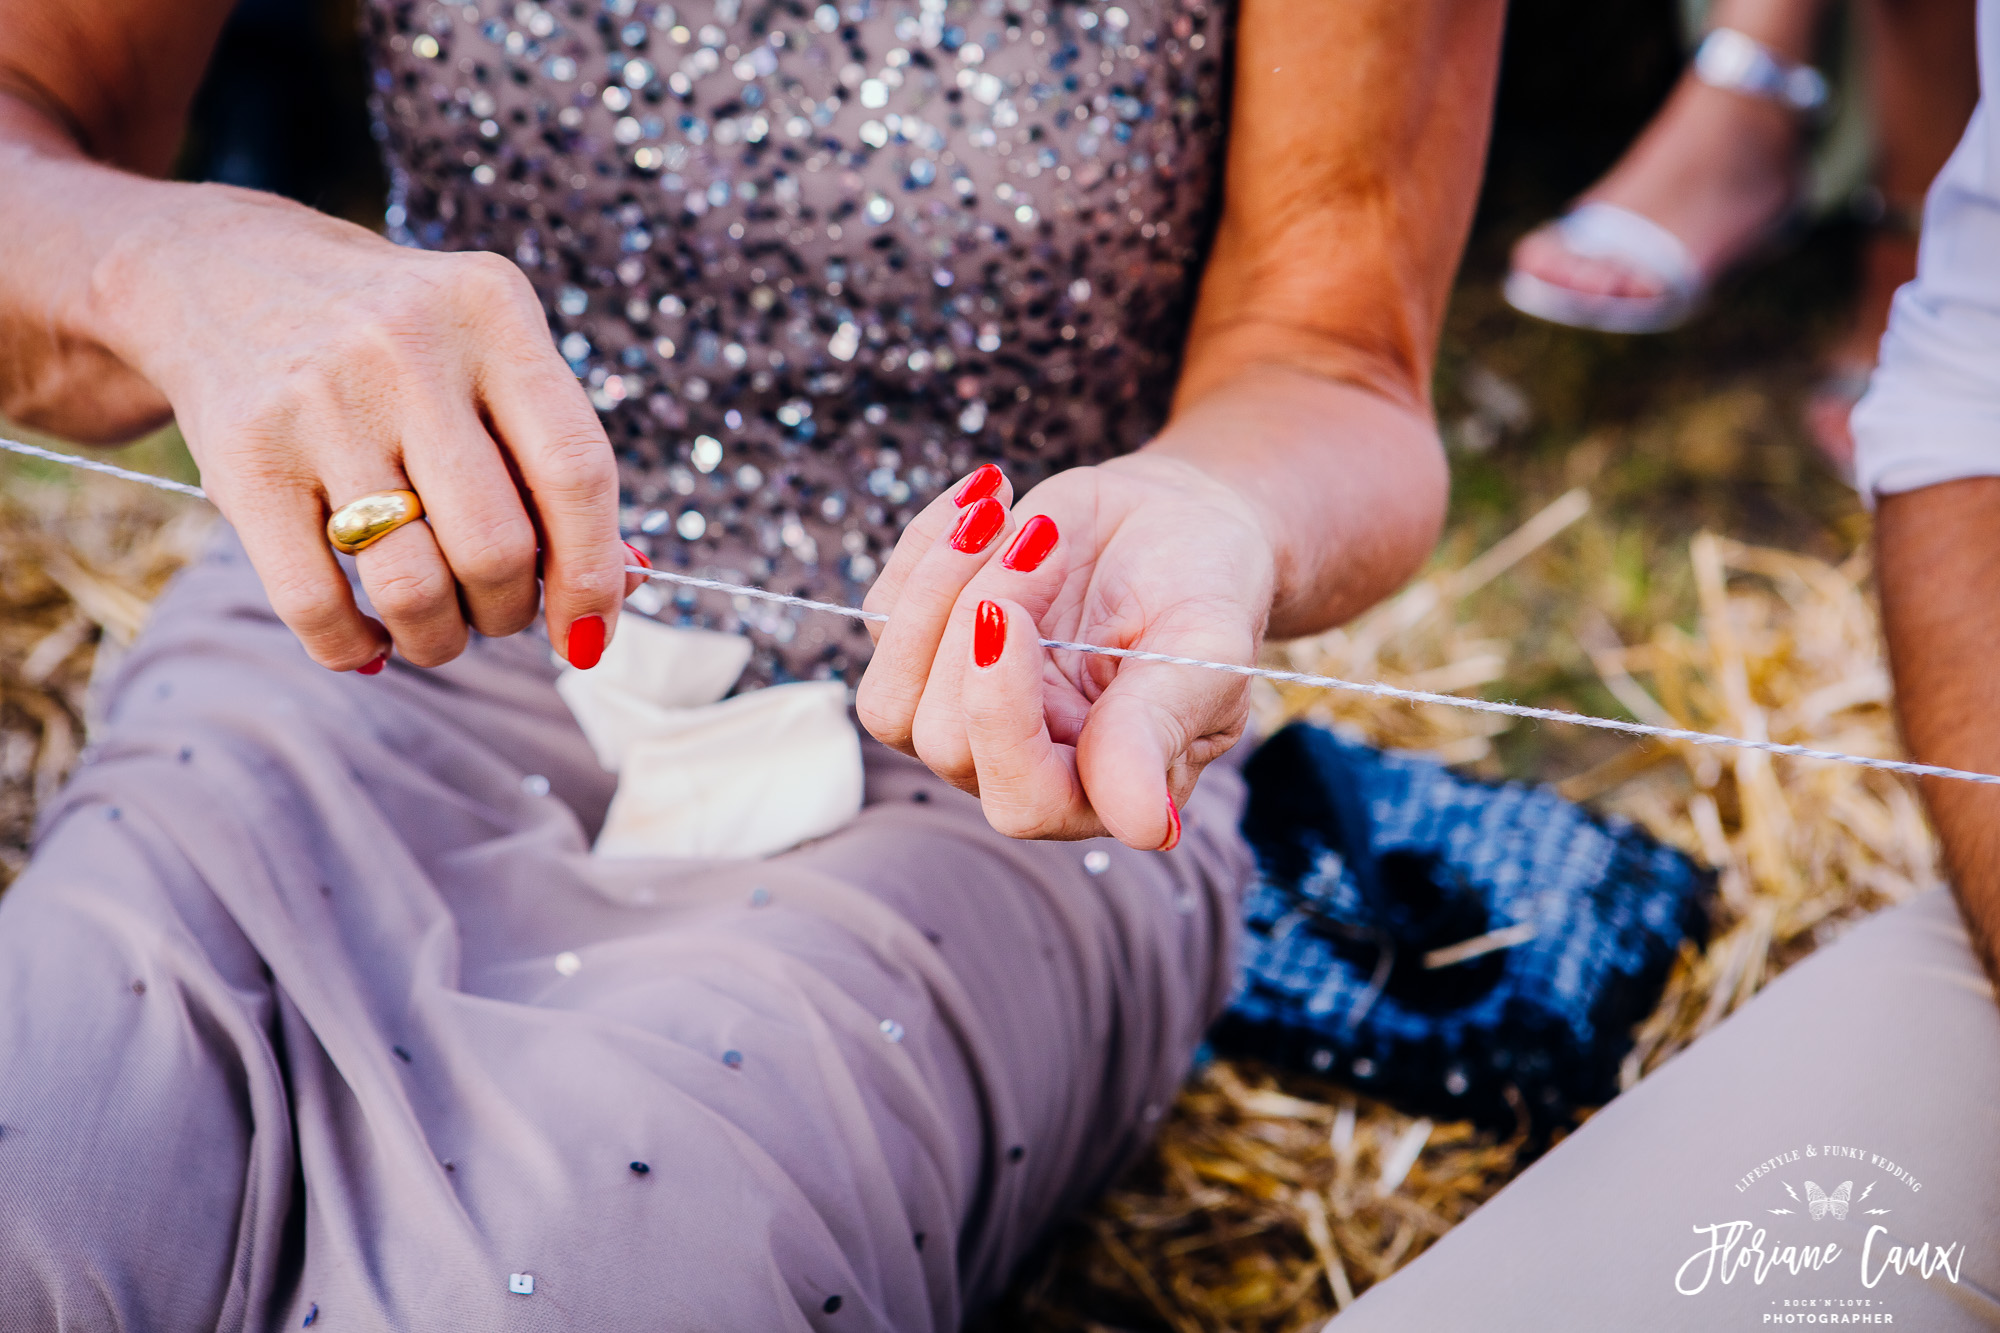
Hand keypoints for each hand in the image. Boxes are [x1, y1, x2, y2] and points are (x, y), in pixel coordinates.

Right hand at [90, 186, 636, 670]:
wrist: (223, 272)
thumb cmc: (402, 347)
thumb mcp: (490, 357)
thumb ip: (556, 460)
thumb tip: (623, 586)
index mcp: (493, 314)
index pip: (575, 470)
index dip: (594, 573)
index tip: (591, 635)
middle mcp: (408, 348)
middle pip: (496, 545)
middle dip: (511, 610)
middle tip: (499, 609)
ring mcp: (321, 401)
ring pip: (412, 584)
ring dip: (441, 637)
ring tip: (439, 626)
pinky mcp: (245, 457)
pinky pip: (314, 602)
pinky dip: (355, 647)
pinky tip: (371, 638)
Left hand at [856, 453, 1276, 849]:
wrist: (1177, 526)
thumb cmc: (1205, 593)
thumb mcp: (1203, 652)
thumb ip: (1159, 729)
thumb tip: (1146, 828)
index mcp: (1097, 789)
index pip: (1022, 798)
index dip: (1000, 716)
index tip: (1009, 616)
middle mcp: (1017, 768)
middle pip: (941, 739)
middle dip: (980, 617)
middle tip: (1046, 536)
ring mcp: (963, 716)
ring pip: (889, 699)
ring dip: (935, 589)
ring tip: (1003, 515)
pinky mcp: (925, 653)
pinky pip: (880, 617)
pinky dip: (924, 545)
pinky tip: (989, 496)